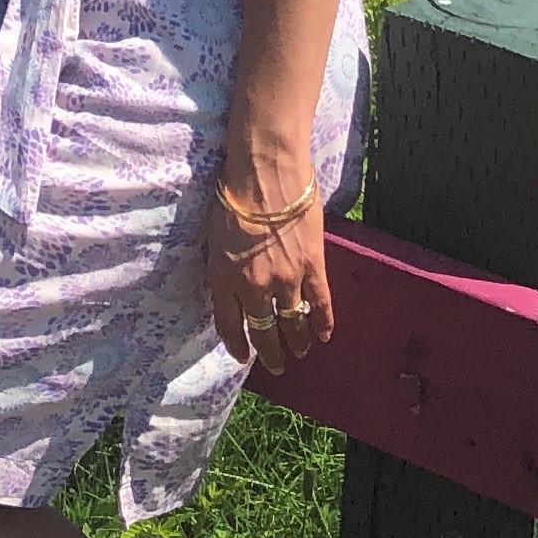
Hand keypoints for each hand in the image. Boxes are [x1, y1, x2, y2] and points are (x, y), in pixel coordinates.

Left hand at [204, 172, 333, 376]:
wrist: (264, 172)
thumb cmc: (232, 194)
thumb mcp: (214, 237)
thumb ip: (225, 266)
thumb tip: (233, 281)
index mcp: (224, 279)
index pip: (229, 324)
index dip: (237, 344)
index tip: (242, 355)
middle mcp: (253, 287)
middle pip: (263, 331)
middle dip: (270, 353)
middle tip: (276, 365)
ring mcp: (285, 280)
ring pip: (292, 323)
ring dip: (296, 342)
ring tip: (299, 352)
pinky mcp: (312, 268)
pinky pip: (320, 305)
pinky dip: (322, 323)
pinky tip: (323, 336)